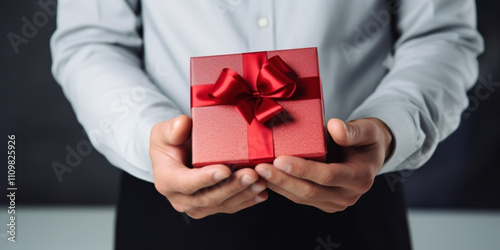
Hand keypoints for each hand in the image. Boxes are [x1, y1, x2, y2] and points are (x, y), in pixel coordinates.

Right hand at [150, 115, 267, 218]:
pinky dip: (247, 200)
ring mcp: (196, 206)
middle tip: (251, 174)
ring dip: (243, 194)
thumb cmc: (170, 143)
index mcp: (167, 180)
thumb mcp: (164, 131)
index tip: (225, 170)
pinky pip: (230, 206)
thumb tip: (183, 125)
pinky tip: (260, 192)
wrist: (174, 155)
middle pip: (208, 198)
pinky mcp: (210, 207)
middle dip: (232, 187)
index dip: (206, 178)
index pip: (186, 182)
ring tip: (260, 181)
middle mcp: (180, 198)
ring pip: (222, 205)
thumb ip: (172, 128)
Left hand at [255, 118, 392, 212]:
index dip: (302, 169)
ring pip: (301, 197)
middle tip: (260, 168)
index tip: (279, 160)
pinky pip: (298, 197)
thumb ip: (352, 130)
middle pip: (310, 191)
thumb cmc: (367, 139)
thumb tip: (333, 127)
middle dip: (282, 180)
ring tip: (256, 172)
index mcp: (360, 178)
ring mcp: (335, 202)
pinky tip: (264, 178)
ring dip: (278, 186)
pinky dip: (281, 188)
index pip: (327, 176)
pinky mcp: (323, 202)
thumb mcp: (367, 129)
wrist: (370, 153)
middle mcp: (348, 195)